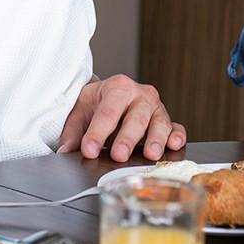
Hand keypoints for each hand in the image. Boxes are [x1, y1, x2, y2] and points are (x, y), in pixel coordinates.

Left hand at [56, 75, 187, 161]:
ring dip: (156, 138)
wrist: (111, 95)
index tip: (89, 150)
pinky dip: (177, 136)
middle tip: (118, 155)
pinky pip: (176, 127)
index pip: (107, 111)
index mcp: (117, 87)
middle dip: (127, 137)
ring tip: (150, 154)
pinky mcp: (167, 120)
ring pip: (159, 122)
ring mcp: (155, 107)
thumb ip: (73, 132)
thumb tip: (66, 151)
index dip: (97, 132)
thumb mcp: (80, 112)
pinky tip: (175, 144)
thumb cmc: (97, 104)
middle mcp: (139, 95)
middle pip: (135, 117)